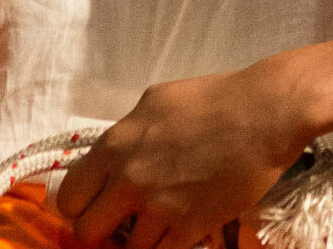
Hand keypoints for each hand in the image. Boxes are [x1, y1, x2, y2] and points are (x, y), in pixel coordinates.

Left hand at [53, 57, 311, 246]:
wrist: (264, 113)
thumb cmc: (213, 98)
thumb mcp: (157, 102)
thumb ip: (127, 134)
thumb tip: (112, 158)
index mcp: (116, 144)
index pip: (69, 196)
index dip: (80, 204)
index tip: (95, 204)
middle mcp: (128, 179)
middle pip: (87, 231)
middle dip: (103, 229)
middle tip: (123, 220)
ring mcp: (158, 207)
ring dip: (140, 239)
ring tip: (159, 221)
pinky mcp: (188, 228)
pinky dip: (166, 246)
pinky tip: (178, 229)